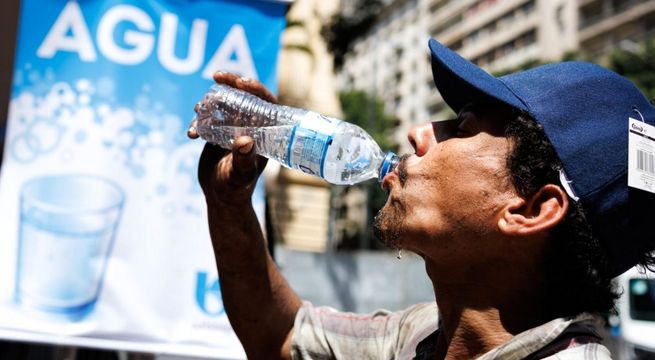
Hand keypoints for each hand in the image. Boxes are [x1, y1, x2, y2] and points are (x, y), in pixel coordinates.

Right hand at [188, 72, 275, 204]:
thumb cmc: (236, 189)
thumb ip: (244, 159)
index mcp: (265, 133)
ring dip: (210, 102)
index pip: (267, 103)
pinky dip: (198, 122)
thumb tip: (245, 140)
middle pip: (245, 96)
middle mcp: (252, 127)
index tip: (242, 82)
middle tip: (218, 75)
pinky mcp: (218, 132)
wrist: (220, 198)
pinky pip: (208, 119)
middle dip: (231, 84)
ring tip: (199, 109)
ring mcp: (234, 128)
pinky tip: (191, 134)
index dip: (257, 89)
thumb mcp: (240, 174)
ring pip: (224, 104)